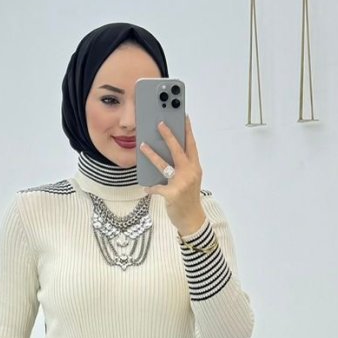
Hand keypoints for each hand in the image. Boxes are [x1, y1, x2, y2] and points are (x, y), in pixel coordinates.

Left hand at [139, 113, 205, 236]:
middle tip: (160, 124)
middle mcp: (190, 173)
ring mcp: (181, 183)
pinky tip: (146, 187)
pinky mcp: (172, 194)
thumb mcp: (190, 180)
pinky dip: (151, 187)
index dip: (188, 130)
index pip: (192, 145)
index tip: (184, 116)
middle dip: (169, 136)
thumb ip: (183, 167)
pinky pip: (157, 187)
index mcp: (195, 167)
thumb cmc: (189, 198)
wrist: (192, 220)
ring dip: (152, 155)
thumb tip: (168, 153)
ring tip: (142, 145)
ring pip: (164, 165)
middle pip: (178, 150)